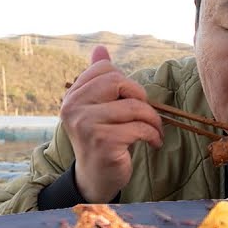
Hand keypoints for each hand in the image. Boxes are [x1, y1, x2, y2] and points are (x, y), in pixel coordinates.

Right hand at [59, 46, 162, 202]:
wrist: (96, 178)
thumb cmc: (102, 140)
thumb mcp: (99, 108)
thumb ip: (99, 80)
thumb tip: (99, 48)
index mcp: (72, 96)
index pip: (105, 69)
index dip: (126, 82)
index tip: (131, 101)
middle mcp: (74, 108)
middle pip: (119, 82)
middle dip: (141, 98)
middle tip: (146, 115)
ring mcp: (86, 125)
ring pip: (134, 107)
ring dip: (153, 120)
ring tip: (154, 131)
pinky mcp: (103, 142)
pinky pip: (139, 128)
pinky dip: (153, 135)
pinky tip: (153, 143)